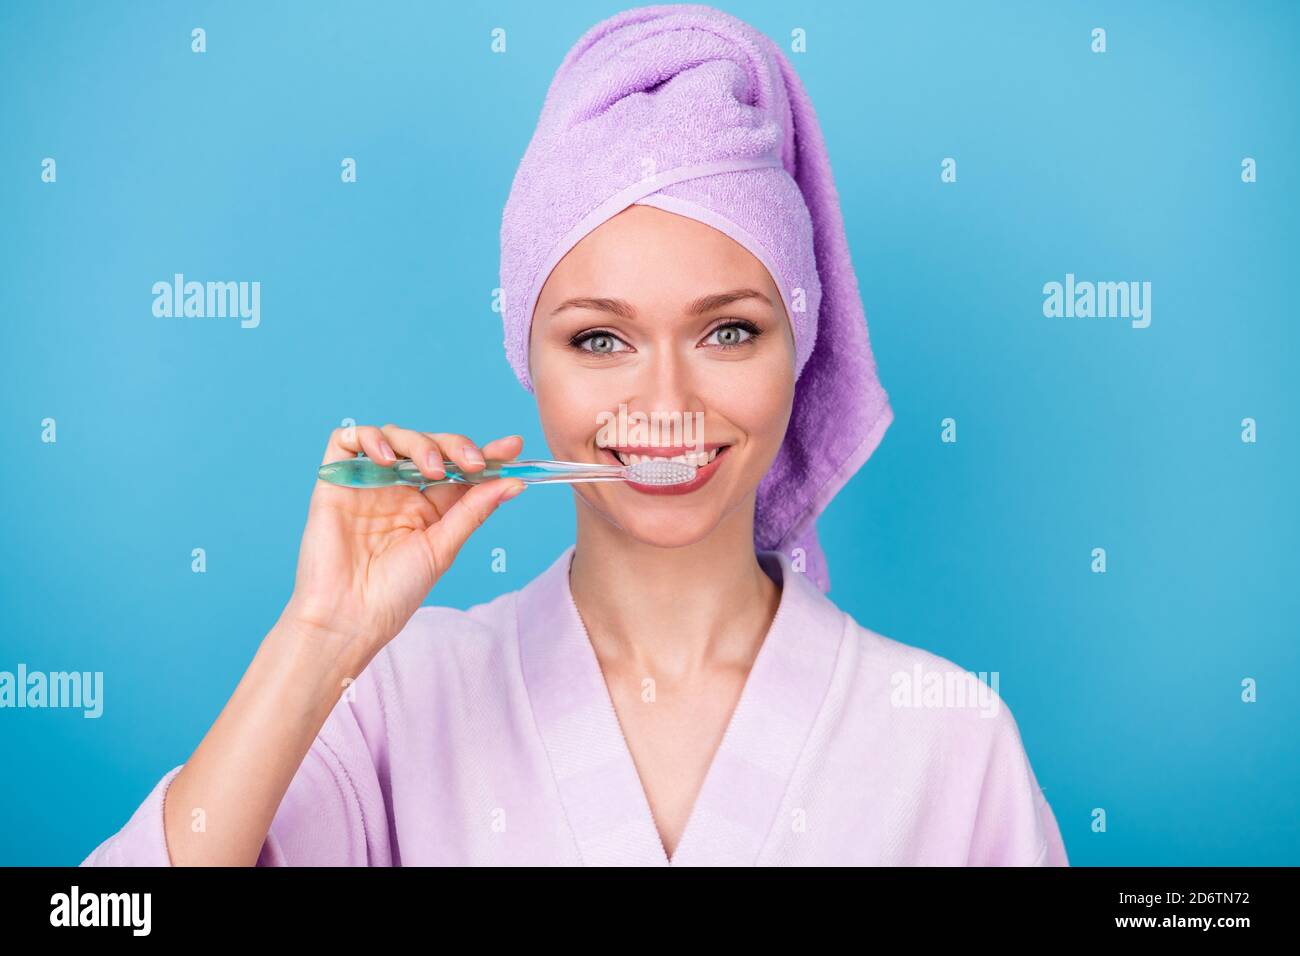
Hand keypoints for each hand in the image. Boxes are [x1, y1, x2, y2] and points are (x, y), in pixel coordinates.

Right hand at [280, 424, 525, 656]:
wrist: (350, 615)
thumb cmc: (395, 592)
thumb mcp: (443, 548)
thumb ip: (473, 510)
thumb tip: (514, 483)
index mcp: (427, 507)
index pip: (458, 469)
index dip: (484, 453)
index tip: (512, 447)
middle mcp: (398, 490)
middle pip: (429, 445)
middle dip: (454, 446)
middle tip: (473, 463)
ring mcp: (368, 483)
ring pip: (393, 435)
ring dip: (419, 443)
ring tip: (430, 469)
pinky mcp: (335, 480)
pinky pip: (345, 439)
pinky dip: (368, 437)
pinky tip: (386, 458)